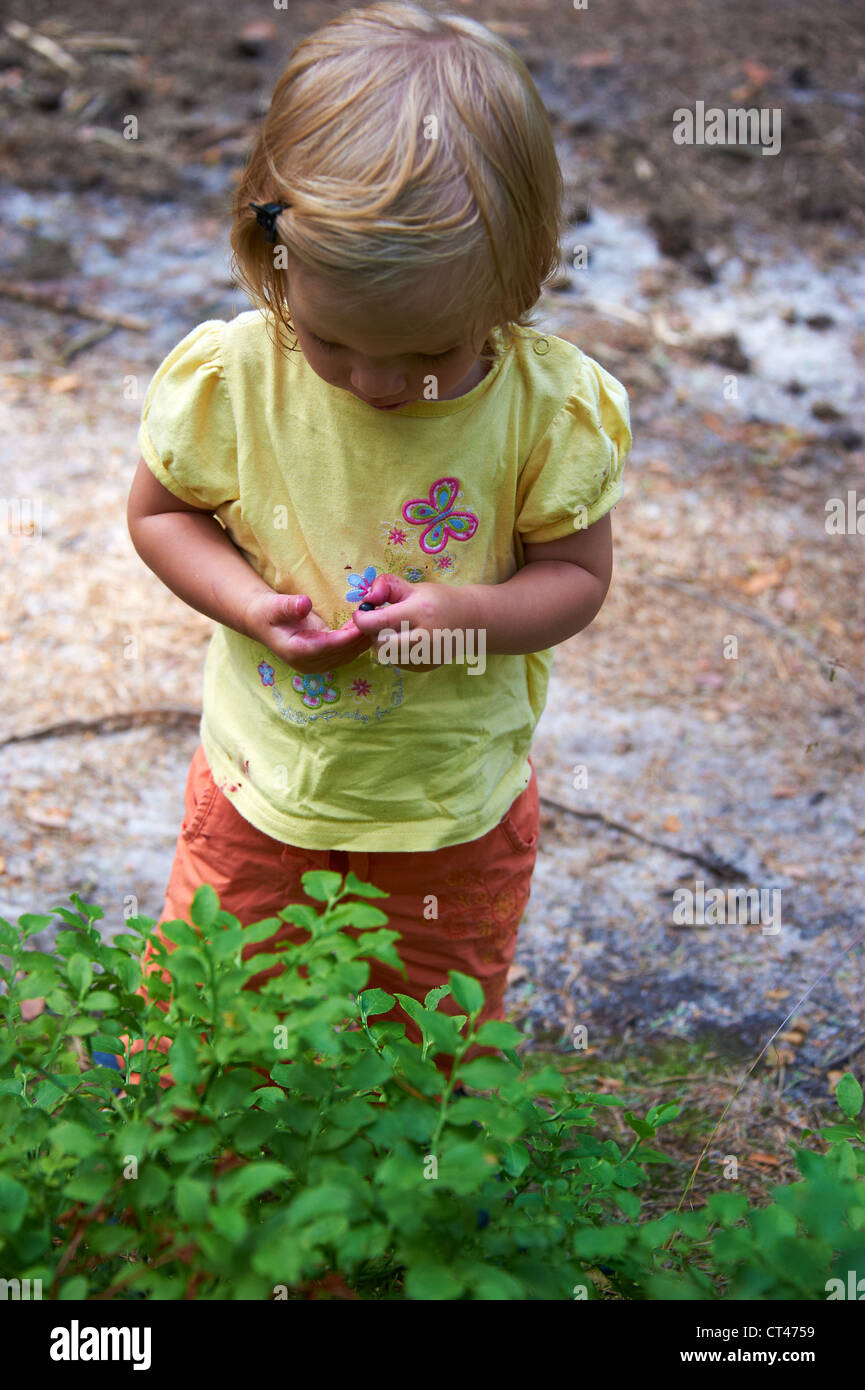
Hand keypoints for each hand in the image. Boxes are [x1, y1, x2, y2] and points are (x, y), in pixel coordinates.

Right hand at [244, 590, 373, 674]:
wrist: (263, 622)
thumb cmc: (268, 612)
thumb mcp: (274, 605)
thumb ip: (290, 606)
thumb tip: (304, 604)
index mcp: (298, 652)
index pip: (330, 645)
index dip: (349, 635)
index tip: (366, 622)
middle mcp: (310, 663)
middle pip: (344, 652)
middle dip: (362, 636)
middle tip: (380, 617)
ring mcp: (319, 664)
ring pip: (349, 654)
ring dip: (364, 639)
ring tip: (379, 619)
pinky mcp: (326, 660)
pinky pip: (348, 652)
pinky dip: (360, 640)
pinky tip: (371, 625)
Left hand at [351, 573, 475, 670]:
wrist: (469, 621)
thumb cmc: (437, 600)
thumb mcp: (413, 586)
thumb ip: (386, 586)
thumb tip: (367, 599)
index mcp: (420, 612)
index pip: (380, 623)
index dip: (363, 619)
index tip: (362, 612)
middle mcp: (424, 638)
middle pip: (380, 644)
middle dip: (372, 633)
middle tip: (379, 622)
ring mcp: (426, 656)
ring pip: (386, 656)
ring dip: (382, 643)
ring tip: (394, 630)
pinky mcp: (425, 667)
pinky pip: (397, 662)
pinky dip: (394, 652)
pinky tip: (405, 640)